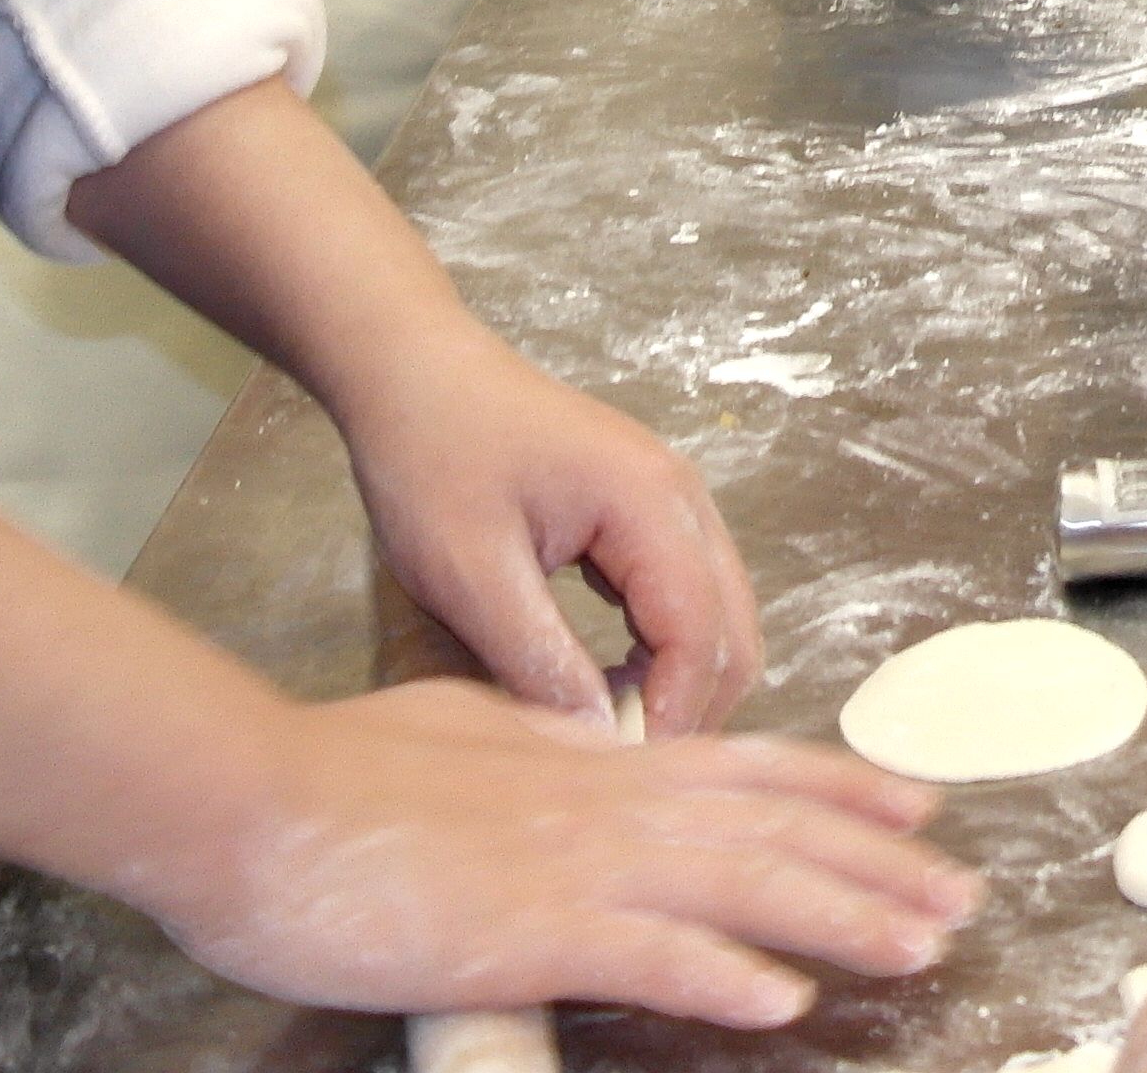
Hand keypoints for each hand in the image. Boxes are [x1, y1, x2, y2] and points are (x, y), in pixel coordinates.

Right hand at [145, 675, 975, 1027]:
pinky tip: (782, 1002)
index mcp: (591, 756)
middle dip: (879, 865)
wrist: (252, 799)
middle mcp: (605, 798)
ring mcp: (572, 863)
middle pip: (774, 828)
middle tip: (963, 897)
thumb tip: (588, 744)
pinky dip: (721, 976)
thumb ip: (542, 748)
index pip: (750, 765)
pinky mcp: (525, 929)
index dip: (842, 785)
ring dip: (840, 918)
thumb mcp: (467, 731)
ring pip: (740, 887)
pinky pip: (645, 957)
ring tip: (919, 948)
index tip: (918, 806)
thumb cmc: (337, 774)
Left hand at [332, 319, 767, 743]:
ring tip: (608, 731)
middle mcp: (683, 500)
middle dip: (693, 706)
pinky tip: (604, 679)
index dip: (676, 714)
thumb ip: (538, 659)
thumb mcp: (470, 571)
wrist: (413, 371)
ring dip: (679, 681)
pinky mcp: (645, 512)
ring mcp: (671, 502)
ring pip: (717, 616)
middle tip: (619, 766)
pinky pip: (685, 596)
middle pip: (732, 629)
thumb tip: (598, 744)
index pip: (701, 632)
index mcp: (650, 504)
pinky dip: (662, 650)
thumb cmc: (433, 460)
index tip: (624, 776)